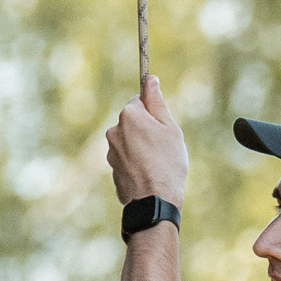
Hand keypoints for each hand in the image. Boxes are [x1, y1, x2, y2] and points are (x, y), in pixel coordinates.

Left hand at [106, 77, 188, 207]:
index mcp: (129, 116)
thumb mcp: (169, 128)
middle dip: (147, 131)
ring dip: (141, 148)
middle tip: (163, 147)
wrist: (154, 200)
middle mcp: (114, 131)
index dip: (154, 113)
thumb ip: (157, 102)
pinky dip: (137, 164)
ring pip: (130, 142)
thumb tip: (151, 80)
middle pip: (133, 123)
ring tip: (157, 164)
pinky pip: (127, 160)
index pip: (140, 102)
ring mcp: (111, 152)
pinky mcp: (112, 169)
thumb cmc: (167, 162)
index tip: (163, 127)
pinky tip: (149, 175)